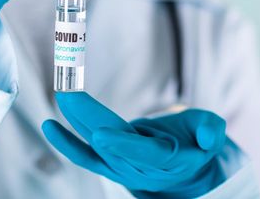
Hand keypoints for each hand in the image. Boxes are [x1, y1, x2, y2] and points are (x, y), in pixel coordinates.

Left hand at [42, 92, 226, 197]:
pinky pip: (84, 155)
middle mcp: (139, 167)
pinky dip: (66, 142)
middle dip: (88, 117)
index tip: (101, 134)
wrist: (180, 165)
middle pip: (111, 144)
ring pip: (94, 144)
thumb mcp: (210, 131)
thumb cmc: (193, 141)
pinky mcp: (107, 162)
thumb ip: (211, 131)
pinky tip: (49, 126)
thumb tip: (206, 138)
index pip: (144, 155)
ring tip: (62, 94)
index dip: (124, 146)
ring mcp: (120, 166)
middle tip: (68, 92)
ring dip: (75, 119)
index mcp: (168, 159)